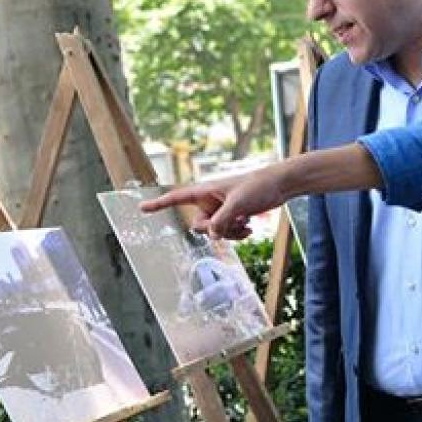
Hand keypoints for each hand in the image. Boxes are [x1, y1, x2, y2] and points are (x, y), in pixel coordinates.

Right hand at [139, 169, 286, 239]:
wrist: (279, 185)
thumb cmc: (258, 187)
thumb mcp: (239, 204)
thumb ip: (222, 221)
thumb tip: (212, 237)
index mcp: (205, 191)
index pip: (177, 198)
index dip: (159, 203)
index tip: (141, 208)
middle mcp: (210, 201)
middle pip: (199, 225)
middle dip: (215, 230)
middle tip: (234, 222)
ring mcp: (221, 209)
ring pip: (214, 232)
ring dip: (229, 233)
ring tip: (246, 224)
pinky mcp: (232, 216)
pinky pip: (226, 232)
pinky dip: (236, 234)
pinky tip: (250, 228)